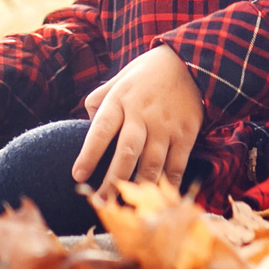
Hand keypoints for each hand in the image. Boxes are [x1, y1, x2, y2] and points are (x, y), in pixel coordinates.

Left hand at [74, 46, 201, 195]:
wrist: (192, 61)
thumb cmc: (148, 72)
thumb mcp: (120, 77)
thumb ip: (102, 97)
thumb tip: (86, 120)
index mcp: (121, 99)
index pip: (101, 130)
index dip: (89, 154)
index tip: (77, 175)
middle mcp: (142, 114)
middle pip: (126, 152)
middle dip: (113, 180)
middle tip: (101, 203)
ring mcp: (165, 126)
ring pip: (151, 163)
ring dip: (138, 188)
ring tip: (126, 207)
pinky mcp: (186, 134)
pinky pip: (176, 164)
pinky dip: (168, 184)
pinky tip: (158, 199)